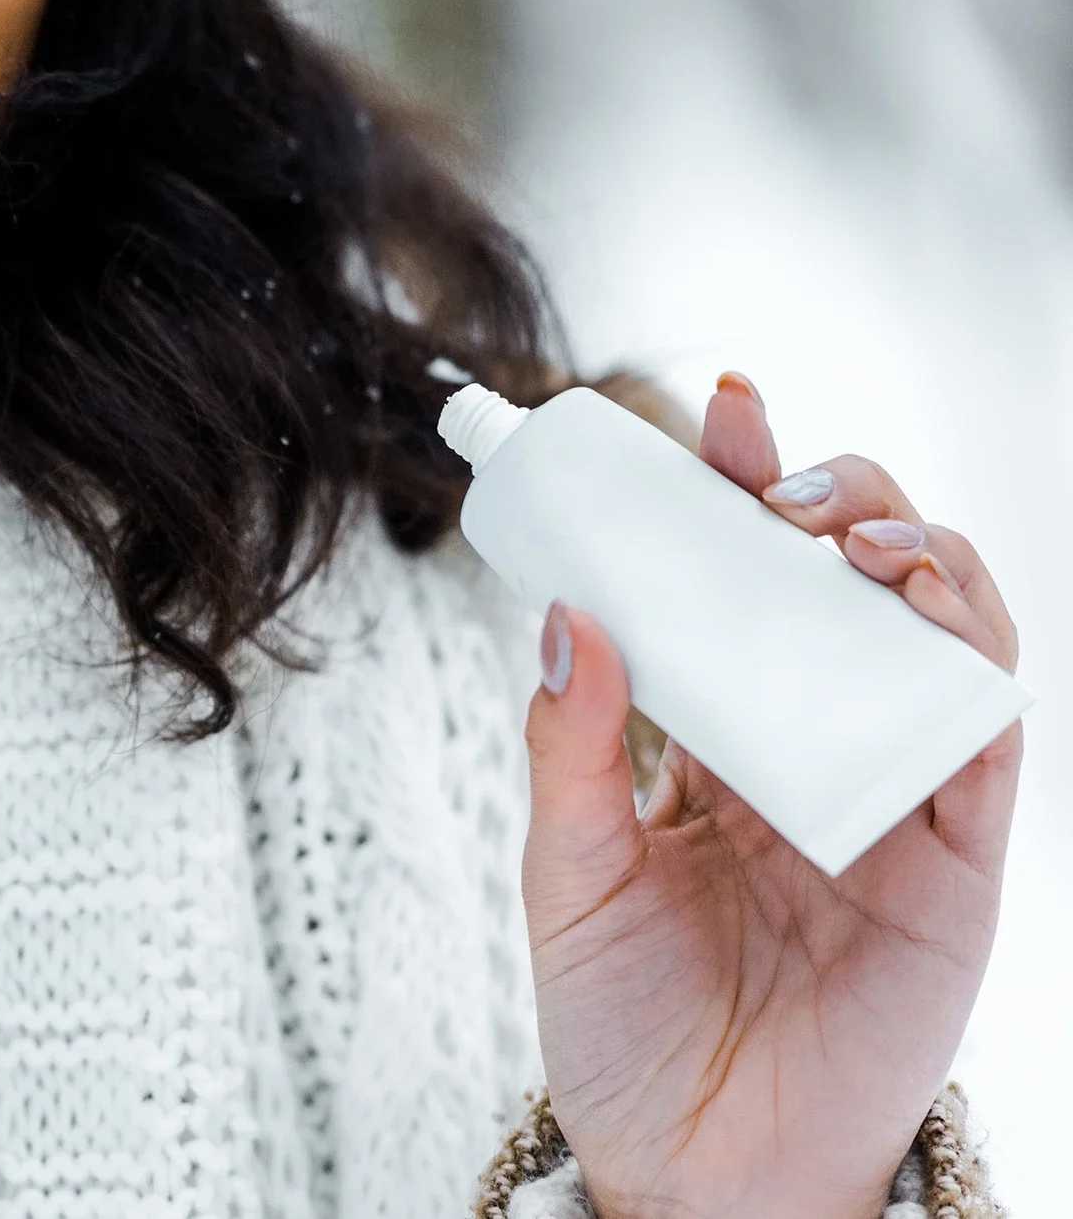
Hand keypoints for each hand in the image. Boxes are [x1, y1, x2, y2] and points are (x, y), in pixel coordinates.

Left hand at [521, 374, 1020, 1217]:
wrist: (691, 1170)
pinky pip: (986, 735)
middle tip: (777, 471)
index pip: (736, 593)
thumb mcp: (570, 874)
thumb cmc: (624, 1028)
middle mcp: (813, 752)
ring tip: (845, 528)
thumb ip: (571, 752)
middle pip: (846, 590)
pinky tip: (918, 604)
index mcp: (717, 745)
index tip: (721, 411)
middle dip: (831, 500)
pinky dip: (967, 657)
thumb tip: (567, 614)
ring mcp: (892, 799)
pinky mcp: (956, 861)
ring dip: (914, 554)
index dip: (741, 496)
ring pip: (940, 636)